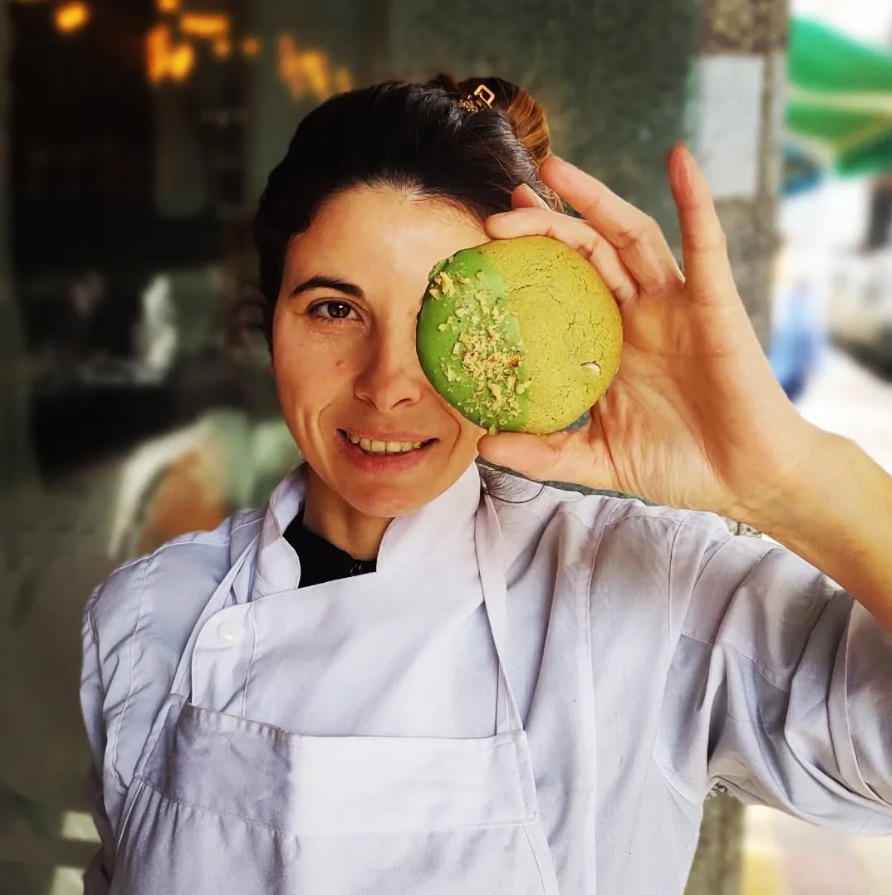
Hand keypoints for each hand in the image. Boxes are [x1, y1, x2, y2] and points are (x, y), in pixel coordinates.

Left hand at [477, 146, 821, 523]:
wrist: (746, 481)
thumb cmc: (676, 466)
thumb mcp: (595, 459)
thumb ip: (543, 453)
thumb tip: (485, 445)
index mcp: (608, 342)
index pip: (562, 286)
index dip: (528, 260)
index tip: (487, 241)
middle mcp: (639, 314)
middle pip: (588, 250)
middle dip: (546, 222)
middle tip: (502, 208)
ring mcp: (677, 306)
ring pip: (632, 235)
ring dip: (596, 198)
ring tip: (553, 169)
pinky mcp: (717, 305)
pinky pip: (706, 245)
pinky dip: (695, 200)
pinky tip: (679, 159)